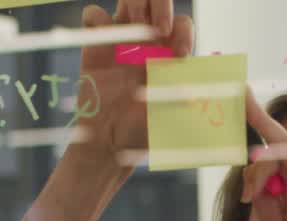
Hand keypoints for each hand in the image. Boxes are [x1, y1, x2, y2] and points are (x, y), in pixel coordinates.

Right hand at [73, 0, 192, 163]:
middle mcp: (148, 41)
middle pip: (157, 2)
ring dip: (134, 5)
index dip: (184, 32)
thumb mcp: (164, 117)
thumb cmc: (140, 130)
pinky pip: (94, 15)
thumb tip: (192, 94)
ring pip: (129, 1)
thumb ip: (175, 101)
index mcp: (169, 53)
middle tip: (159, 28)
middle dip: (161, 6)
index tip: (180, 54)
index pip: (183, 25)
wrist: (107, 140)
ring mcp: (122, 39)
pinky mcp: (96, 44)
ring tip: (134, 28)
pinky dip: (96, 18)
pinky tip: (102, 36)